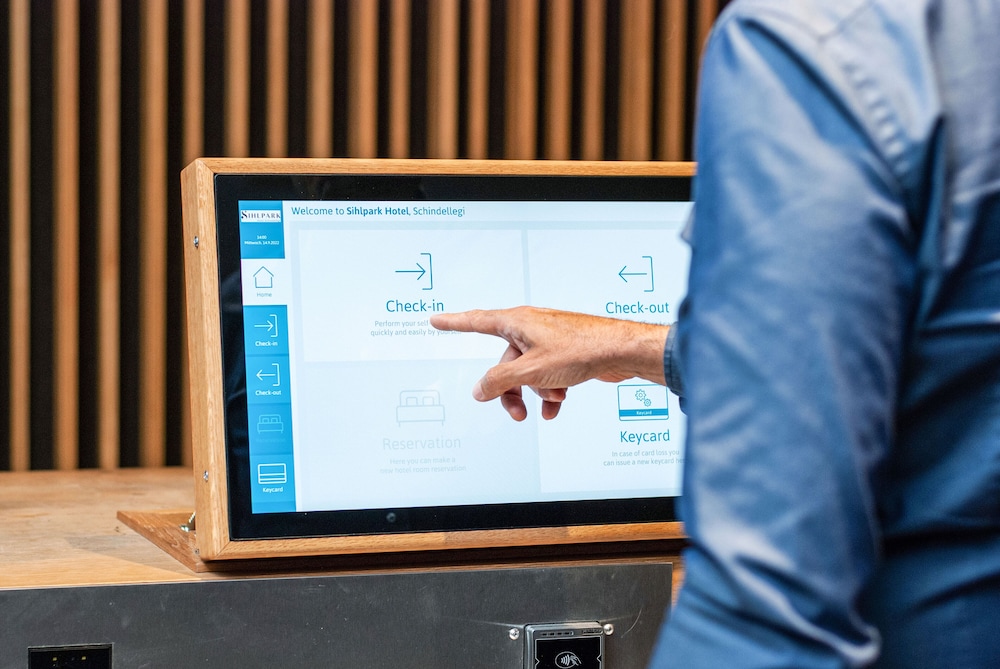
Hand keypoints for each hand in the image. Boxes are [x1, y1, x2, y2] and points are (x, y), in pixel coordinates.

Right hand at [430, 307, 668, 420]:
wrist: (620, 351)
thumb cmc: (581, 349)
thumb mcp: (531, 370)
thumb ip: (500, 381)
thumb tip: (480, 389)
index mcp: (517, 322)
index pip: (476, 322)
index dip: (454, 323)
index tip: (437, 321)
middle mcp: (530, 328)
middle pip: (504, 363)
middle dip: (510, 389)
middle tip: (516, 411)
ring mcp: (548, 342)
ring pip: (527, 372)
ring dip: (536, 391)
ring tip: (550, 400)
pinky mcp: (564, 354)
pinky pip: (546, 376)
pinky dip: (549, 392)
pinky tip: (557, 405)